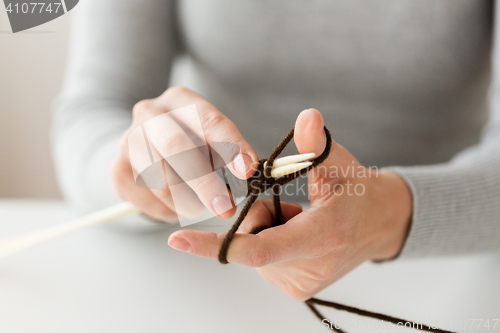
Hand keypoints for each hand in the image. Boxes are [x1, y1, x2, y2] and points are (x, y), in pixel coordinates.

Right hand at [111, 86, 258, 221]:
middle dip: (204, 182)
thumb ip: (227, 151)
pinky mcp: (117, 170)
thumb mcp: (211, 137)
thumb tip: (247, 170)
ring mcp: (128, 141)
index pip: (207, 119)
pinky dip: (170, 211)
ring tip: (202, 208)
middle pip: (176, 146)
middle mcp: (149, 114)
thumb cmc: (191, 142)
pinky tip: (178, 206)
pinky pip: (149, 199)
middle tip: (225, 208)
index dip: (229, 145)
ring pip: (161, 180)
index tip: (247, 170)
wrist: (145, 144)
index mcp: (179, 99)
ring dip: (188, 202)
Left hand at [167, 108, 412, 299]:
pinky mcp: (297, 289)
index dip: (216, 245)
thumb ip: (315, 144)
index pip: (258, 248)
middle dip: (256, 217)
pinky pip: (264, 262)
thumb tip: (307, 116)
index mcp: (323, 236)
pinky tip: (295, 233)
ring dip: (265, 230)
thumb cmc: (358, 191)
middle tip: (289, 203)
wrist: (380, 225)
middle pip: (252, 242)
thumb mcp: (339, 163)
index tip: (178, 239)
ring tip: (298, 218)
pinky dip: (271, 243)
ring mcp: (302, 284)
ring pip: (255, 252)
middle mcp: (309, 269)